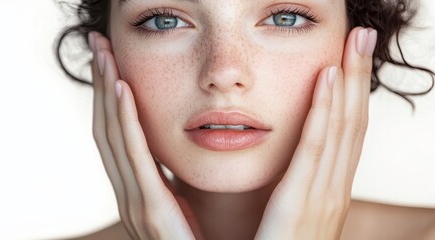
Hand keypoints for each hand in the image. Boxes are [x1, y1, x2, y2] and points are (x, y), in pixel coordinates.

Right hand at [88, 31, 200, 239]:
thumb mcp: (187, 205)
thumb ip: (175, 180)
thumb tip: (178, 150)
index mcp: (138, 192)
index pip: (117, 134)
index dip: (108, 95)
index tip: (109, 59)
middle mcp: (129, 196)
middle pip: (106, 130)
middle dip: (99, 86)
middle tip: (96, 44)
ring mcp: (135, 205)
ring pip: (112, 138)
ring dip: (105, 93)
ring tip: (104, 55)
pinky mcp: (150, 212)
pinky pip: (134, 158)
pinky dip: (124, 121)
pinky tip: (121, 89)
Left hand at [255, 27, 376, 238]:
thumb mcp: (282, 217)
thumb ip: (284, 188)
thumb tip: (273, 164)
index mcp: (325, 193)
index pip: (344, 133)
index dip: (351, 93)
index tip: (349, 57)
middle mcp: (332, 192)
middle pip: (352, 123)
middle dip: (359, 77)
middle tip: (363, 35)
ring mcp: (323, 199)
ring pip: (343, 129)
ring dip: (350, 83)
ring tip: (355, 43)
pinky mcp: (302, 206)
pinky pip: (316, 151)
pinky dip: (326, 113)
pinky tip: (328, 80)